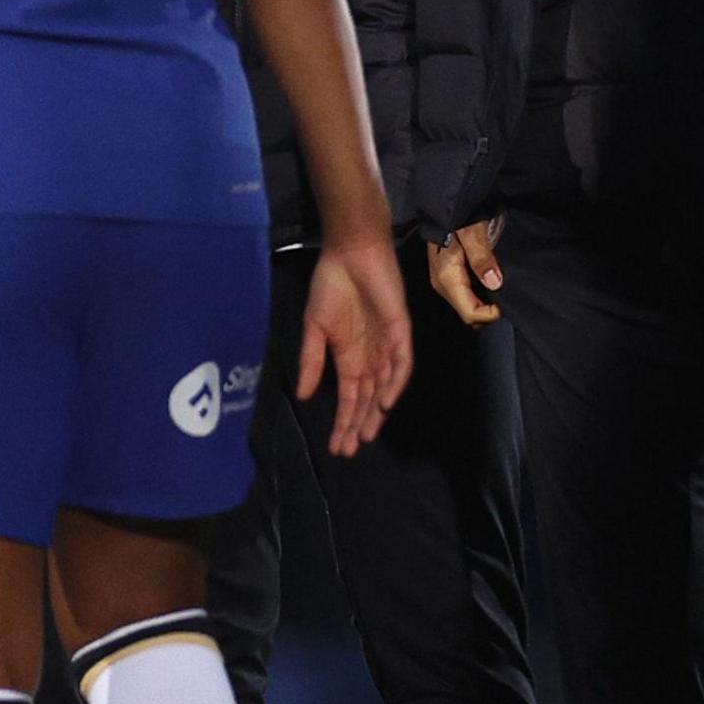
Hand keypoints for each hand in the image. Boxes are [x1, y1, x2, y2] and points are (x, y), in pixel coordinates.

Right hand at [295, 235, 415, 454]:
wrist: (350, 254)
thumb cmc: (330, 286)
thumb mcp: (314, 328)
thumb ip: (311, 361)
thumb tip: (302, 396)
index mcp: (349, 356)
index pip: (349, 397)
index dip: (343, 421)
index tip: (336, 446)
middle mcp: (370, 355)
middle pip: (367, 398)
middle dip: (358, 424)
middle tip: (350, 450)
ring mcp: (387, 344)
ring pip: (384, 386)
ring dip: (375, 411)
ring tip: (366, 434)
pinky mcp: (401, 329)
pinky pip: (401, 361)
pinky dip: (394, 381)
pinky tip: (384, 401)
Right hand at [427, 217, 504, 327]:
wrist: (445, 207)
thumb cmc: (459, 217)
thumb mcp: (473, 233)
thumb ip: (482, 258)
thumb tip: (494, 283)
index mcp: (447, 279)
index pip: (469, 313)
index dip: (490, 314)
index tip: (507, 303)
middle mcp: (444, 285)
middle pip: (469, 315)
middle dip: (490, 312)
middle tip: (508, 297)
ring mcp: (445, 283)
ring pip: (469, 307)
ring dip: (487, 305)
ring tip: (503, 291)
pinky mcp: (450, 278)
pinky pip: (468, 297)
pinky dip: (482, 296)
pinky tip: (494, 284)